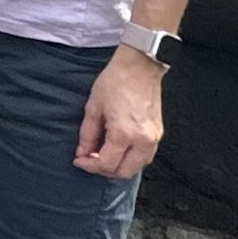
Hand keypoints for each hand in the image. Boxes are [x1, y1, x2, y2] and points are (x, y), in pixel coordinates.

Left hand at [75, 49, 165, 177]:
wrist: (139, 66)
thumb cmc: (116, 81)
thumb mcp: (93, 107)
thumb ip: (87, 135)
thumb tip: (83, 152)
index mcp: (125, 133)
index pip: (107, 164)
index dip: (90, 166)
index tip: (80, 161)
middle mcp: (143, 139)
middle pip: (124, 172)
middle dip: (105, 170)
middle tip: (91, 160)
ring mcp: (153, 138)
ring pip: (137, 167)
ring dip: (119, 166)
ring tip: (104, 155)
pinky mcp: (158, 133)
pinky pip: (145, 156)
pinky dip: (131, 159)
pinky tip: (119, 149)